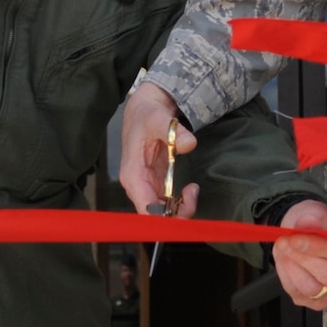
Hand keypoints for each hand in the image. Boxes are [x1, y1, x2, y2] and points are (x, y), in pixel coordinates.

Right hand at [119, 79, 200, 217]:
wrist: (144, 110)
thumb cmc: (146, 115)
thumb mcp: (158, 118)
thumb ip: (172, 131)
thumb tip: (189, 143)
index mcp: (133, 176)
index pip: (145, 209)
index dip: (165, 217)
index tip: (185, 204)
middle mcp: (137, 186)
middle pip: (155, 216)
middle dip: (178, 213)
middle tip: (193, 192)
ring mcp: (146, 186)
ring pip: (163, 212)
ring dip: (181, 208)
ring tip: (193, 189)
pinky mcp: (156, 184)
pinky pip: (167, 203)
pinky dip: (181, 202)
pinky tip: (190, 189)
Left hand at [273, 201, 326, 309]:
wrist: (305, 233)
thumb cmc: (318, 224)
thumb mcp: (318, 212)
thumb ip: (315, 217)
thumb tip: (308, 222)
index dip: (317, 247)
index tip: (297, 237)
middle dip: (303, 258)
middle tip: (286, 241)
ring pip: (312, 288)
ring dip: (292, 266)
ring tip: (284, 247)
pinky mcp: (317, 302)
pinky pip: (298, 293)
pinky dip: (286, 275)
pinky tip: (286, 260)